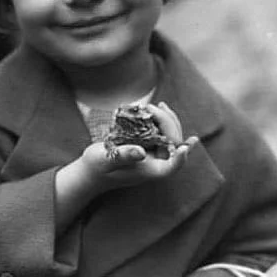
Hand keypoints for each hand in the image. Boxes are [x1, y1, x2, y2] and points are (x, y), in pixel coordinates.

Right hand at [82, 102, 197, 190]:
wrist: (89, 170)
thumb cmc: (96, 168)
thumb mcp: (106, 160)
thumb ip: (123, 156)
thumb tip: (142, 152)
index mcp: (150, 171)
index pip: (173, 167)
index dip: (182, 157)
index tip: (187, 144)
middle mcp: (155, 163)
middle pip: (175, 145)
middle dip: (169, 124)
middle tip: (155, 107)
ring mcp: (152, 154)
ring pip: (170, 136)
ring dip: (168, 119)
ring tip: (159, 105)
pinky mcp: (147, 145)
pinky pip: (161, 132)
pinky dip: (161, 119)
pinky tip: (159, 108)